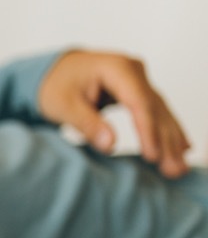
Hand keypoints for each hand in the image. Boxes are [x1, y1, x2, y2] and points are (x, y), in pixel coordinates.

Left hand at [38, 50, 190, 177]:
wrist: (56, 71)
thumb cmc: (56, 85)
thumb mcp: (64, 105)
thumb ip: (87, 124)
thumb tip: (109, 146)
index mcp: (117, 68)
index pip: (138, 102)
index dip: (147, 130)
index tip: (153, 156)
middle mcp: (134, 71)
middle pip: (155, 109)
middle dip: (166, 141)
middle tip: (175, 169)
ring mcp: (139, 80)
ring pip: (160, 113)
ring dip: (171, 140)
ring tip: (179, 167)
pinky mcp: (139, 92)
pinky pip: (156, 113)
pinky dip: (166, 132)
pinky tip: (181, 149)